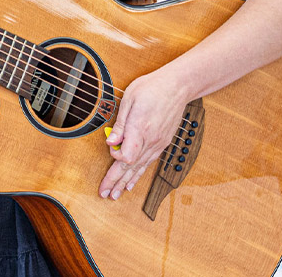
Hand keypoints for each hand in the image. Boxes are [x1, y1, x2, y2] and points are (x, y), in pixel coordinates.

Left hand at [99, 70, 191, 200]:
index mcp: (140, 129)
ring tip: (115, 195)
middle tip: (104, 194)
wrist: (177, 86)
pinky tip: (131, 183)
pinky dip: (138, 174)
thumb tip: (110, 141)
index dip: (115, 157)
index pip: (126, 156)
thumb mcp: (130, 99)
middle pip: (130, 166)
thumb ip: (120, 124)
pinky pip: (148, 163)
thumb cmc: (152, 88)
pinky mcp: (161, 143)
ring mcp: (158, 143)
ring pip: (139, 168)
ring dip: (126, 182)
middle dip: (115, 181)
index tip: (110, 149)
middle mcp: (150, 140)